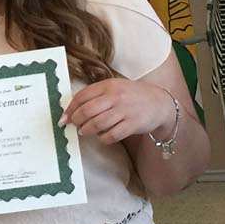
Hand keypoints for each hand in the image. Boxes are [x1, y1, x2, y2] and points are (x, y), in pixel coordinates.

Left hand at [60, 78, 175, 144]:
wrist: (160, 103)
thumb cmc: (131, 96)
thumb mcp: (114, 87)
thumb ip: (95, 95)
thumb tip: (72, 109)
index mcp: (108, 85)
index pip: (82, 96)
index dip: (70, 108)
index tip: (64, 117)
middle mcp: (116, 97)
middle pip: (87, 111)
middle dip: (76, 120)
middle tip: (74, 125)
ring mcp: (124, 111)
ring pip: (97, 124)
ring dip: (87, 130)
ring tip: (85, 131)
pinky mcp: (132, 124)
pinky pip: (111, 135)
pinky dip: (102, 138)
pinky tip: (101, 136)